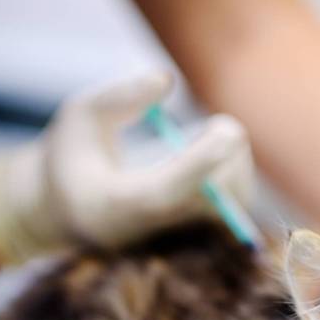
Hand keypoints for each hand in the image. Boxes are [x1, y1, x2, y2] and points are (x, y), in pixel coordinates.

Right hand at [0, 71, 256, 263]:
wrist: (82, 214)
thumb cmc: (78, 160)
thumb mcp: (80, 119)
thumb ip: (117, 97)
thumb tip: (166, 79)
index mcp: (117, 209)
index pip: (167, 194)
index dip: (199, 164)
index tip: (223, 132)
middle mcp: (154, 232)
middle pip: (213, 198)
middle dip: (223, 152)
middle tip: (216, 127)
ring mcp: (182, 239)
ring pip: (236, 198)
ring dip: (232, 157)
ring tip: (207, 140)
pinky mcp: (205, 234)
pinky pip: (241, 200)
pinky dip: (236, 168)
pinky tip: (213, 156)